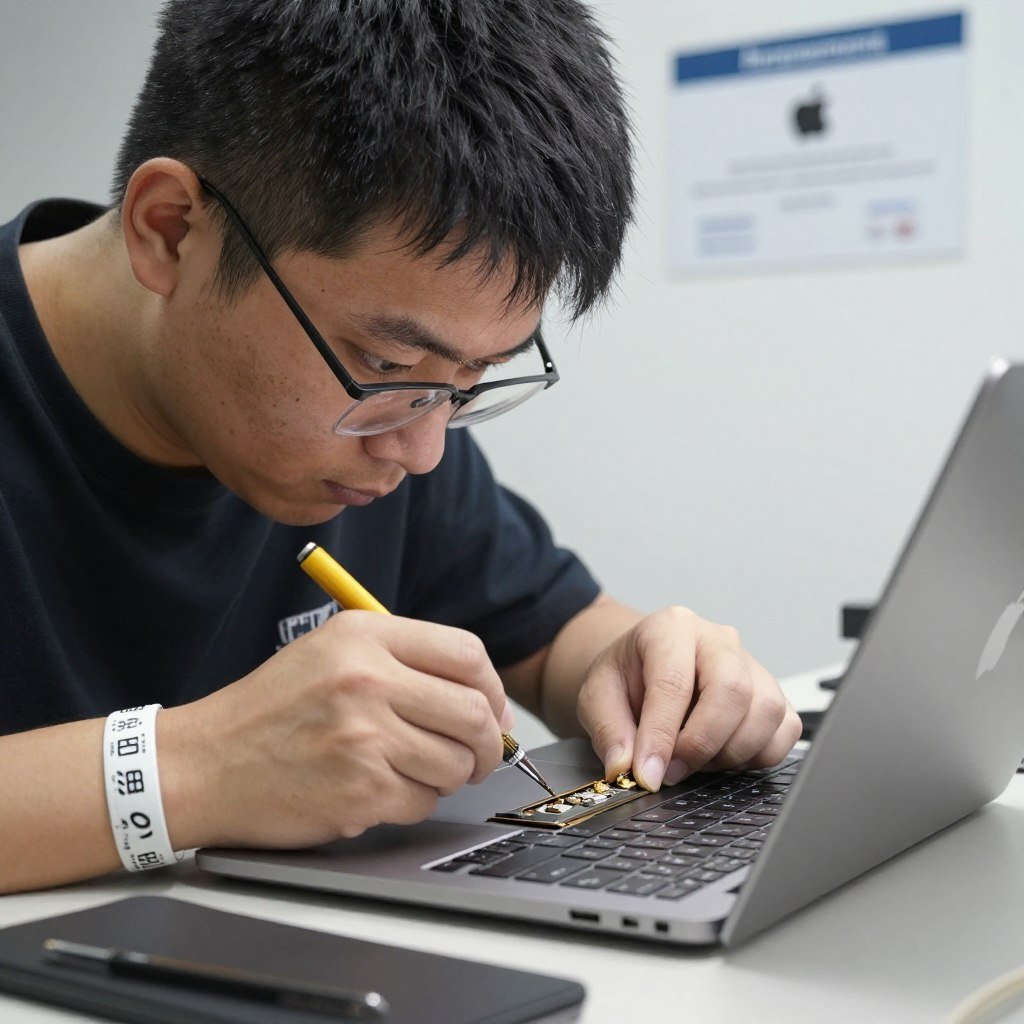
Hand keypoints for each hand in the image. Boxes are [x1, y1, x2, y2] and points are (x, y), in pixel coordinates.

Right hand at [162, 611, 511, 848]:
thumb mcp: (331, 651)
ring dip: (447, 776)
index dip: (491, 688)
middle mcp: (368, 679)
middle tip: (475, 756)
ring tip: (412, 770)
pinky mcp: (360, 790)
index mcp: (365, 636)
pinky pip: (422, 801)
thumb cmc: (271, 709)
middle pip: (474, 712)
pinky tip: (377, 790)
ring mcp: (365, 737)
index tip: (490, 710)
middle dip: (486, 743)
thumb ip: (404, 661)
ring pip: (455, 763)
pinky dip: (412, 802)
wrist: (203, 764)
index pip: (467, 654)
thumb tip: (484, 699)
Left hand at [576, 606, 800, 790]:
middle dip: (701, 744)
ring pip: (765, 712)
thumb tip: (627, 768)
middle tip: (672, 772)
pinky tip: (723, 756)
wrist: (644, 668)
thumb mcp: (597, 696)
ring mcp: (752, 664)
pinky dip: (757, 755)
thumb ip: (609, 731)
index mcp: (671, 627)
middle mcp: (718, 640)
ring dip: (730, 752)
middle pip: (732, 690)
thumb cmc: (626, 676)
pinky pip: (785, 730)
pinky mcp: (774, 693)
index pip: (673, 682)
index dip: (661, 735)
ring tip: (694, 760)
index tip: (649, 774)